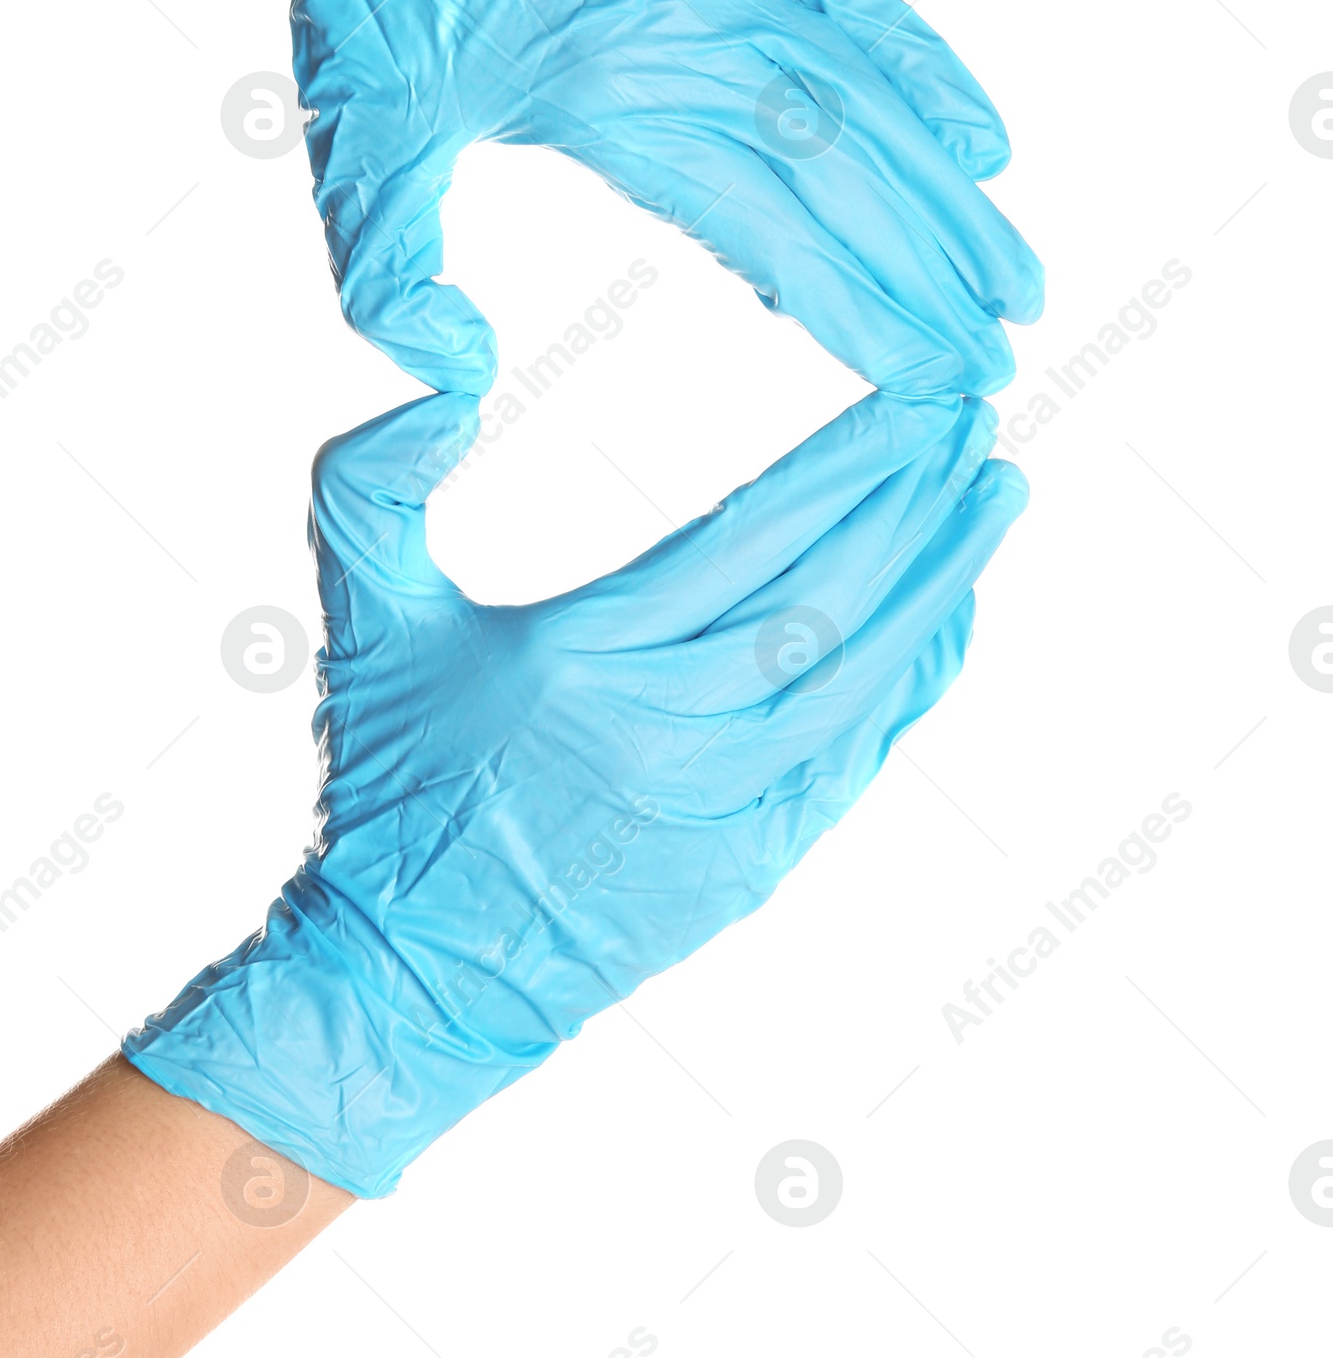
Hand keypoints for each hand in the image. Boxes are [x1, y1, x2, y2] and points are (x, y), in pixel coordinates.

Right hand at [124, 389, 1026, 1194]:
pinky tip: (953, 613)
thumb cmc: (389, 786)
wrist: (412, 975)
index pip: (749, 535)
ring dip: (938, 580)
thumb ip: (373, 486)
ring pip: (861, 674)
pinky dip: (916, 679)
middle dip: (916, 502)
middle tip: (977, 419)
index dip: (847, 464)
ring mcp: (722, 806)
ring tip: (994, 497)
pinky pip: (859, 753)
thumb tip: (438, 382)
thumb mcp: (362, 623)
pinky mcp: (752, 863)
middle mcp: (667, 732)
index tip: (916, 402)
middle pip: (827, 597)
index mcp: (580, 657)